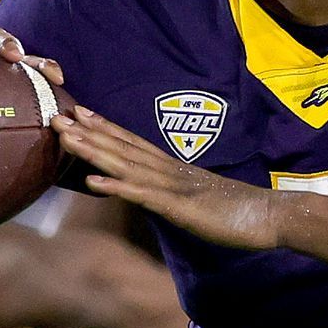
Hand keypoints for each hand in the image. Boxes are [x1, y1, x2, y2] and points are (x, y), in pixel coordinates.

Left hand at [52, 108, 281, 250]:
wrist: (271, 216)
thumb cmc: (241, 211)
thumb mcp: (202, 200)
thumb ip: (181, 194)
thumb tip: (165, 195)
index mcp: (175, 169)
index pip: (134, 143)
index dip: (105, 127)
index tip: (80, 111)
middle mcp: (170, 171)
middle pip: (122, 147)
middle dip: (87, 132)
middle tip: (56, 115)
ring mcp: (173, 187)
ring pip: (126, 164)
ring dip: (93, 150)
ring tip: (65, 138)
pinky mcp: (179, 207)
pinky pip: (142, 195)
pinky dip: (116, 186)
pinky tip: (92, 181)